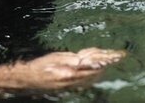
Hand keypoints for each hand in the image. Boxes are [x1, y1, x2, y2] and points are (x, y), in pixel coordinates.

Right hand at [0, 48, 125, 89]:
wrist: (26, 80)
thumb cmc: (38, 67)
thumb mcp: (53, 58)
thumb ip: (69, 59)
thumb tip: (83, 60)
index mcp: (68, 73)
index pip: (92, 67)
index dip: (104, 61)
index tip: (115, 56)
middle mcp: (71, 82)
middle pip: (94, 74)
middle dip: (106, 65)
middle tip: (117, 56)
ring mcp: (69, 86)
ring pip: (91, 80)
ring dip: (101, 72)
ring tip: (110, 63)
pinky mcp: (67, 88)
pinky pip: (84, 84)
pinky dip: (93, 78)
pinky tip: (96, 73)